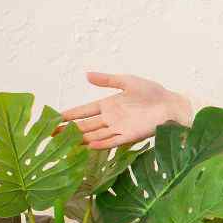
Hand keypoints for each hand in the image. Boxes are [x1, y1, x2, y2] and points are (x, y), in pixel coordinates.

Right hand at [56, 72, 188, 149]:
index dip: (70, 115)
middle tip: (51, 135)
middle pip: (86, 126)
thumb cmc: (152, 92)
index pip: (85, 111)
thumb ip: (107, 80)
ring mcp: (119, 128)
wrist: (170, 105)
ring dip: (81, 139)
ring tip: (65, 144)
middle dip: (69, 130)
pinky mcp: (129, 136)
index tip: (54, 118)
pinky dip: (100, 145)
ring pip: (96, 135)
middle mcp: (111, 119)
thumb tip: (86, 75)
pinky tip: (88, 146)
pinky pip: (112, 142)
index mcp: (109, 104)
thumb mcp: (127, 82)